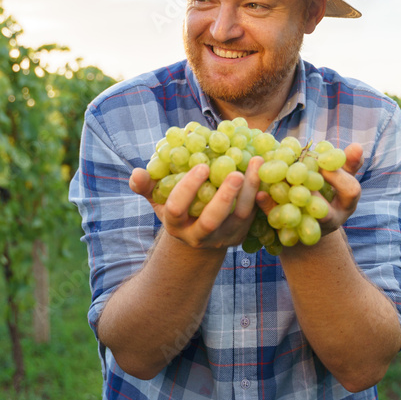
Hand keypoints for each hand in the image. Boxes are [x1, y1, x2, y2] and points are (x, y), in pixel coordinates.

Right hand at [130, 156, 264, 249]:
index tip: (202, 166)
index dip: (188, 189)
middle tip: (235, 173)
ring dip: (249, 191)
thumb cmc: (177, 208)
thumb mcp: (159, 199)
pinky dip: (260, 196)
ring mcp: (222, 237)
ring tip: (255, 162)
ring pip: (239, 218)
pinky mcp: (241, 235)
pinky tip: (263, 172)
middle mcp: (198, 235)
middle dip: (223, 198)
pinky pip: (254, 216)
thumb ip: (147, 186)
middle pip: (211, 221)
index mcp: (175, 224)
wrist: (199, 236)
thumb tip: (136, 173)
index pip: (177, 209)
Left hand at [255, 143, 363, 238]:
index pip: (351, 191)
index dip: (338, 176)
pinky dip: (269, 208)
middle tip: (299, 171)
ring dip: (287, 202)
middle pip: (326, 212)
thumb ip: (347, 163)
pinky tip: (260, 194)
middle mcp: (331, 220)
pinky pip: (279, 223)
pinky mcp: (290, 234)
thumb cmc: (330, 192)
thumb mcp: (341, 178)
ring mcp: (310, 230)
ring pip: (300, 221)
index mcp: (347, 204)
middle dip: (312, 191)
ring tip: (276, 184)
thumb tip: (358, 146)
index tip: (321, 162)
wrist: (310, 224)